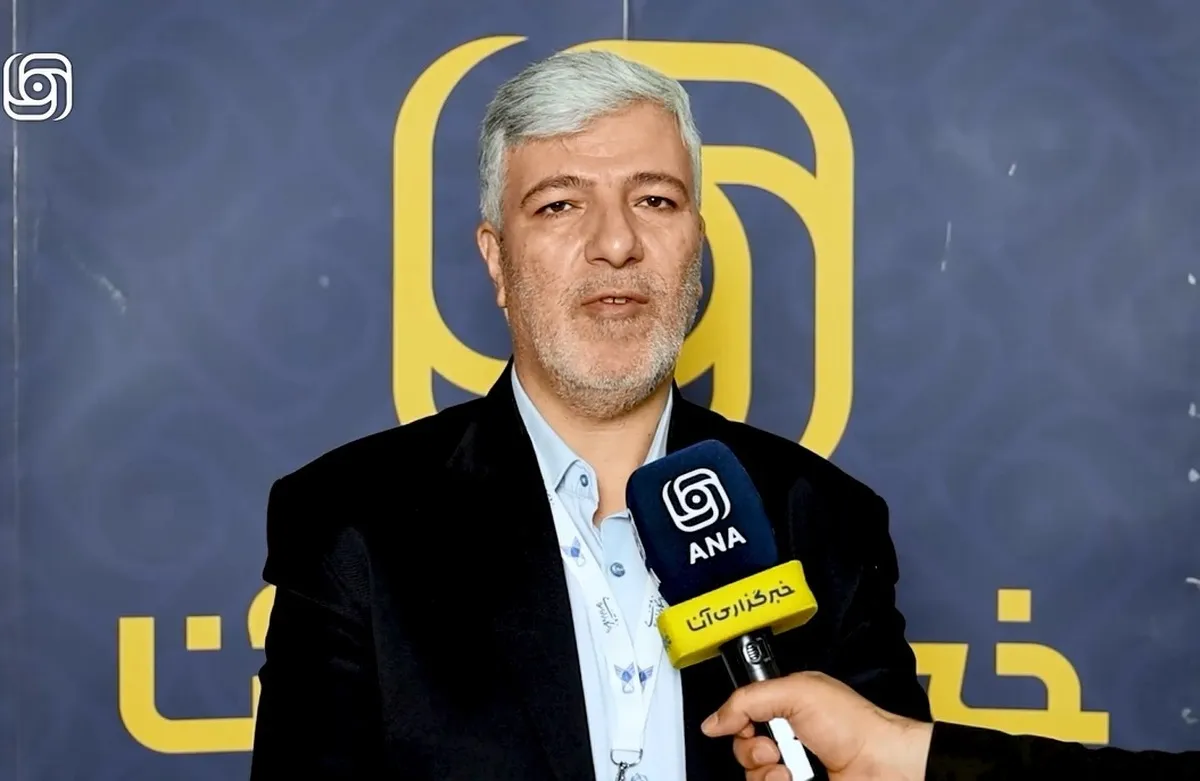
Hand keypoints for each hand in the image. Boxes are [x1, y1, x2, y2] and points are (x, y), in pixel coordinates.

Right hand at [700, 671, 932, 780]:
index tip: (747, 725)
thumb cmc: (854, 725)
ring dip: (765, 773)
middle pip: (742, 749)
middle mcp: (786, 739)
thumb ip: (749, 700)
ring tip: (789, 771)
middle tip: (776, 748)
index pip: (741, 716)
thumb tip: (714, 720)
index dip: (738, 722)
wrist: (882, 766)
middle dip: (752, 750)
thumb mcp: (796, 693)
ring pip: (752, 776)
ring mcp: (792, 768)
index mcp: (785, 707)